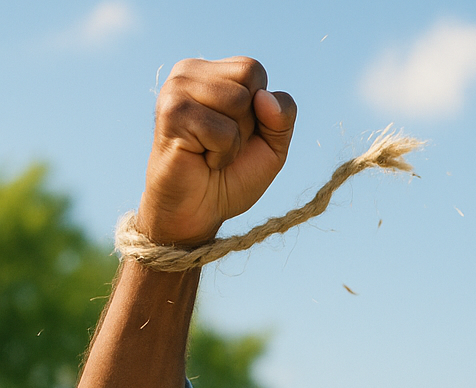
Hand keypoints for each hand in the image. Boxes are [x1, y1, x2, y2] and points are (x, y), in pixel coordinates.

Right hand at [138, 57, 296, 246]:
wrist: (199, 209)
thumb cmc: (232, 174)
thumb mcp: (273, 144)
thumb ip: (283, 115)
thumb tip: (264, 97)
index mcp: (210, 72)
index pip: (254, 69)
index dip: (261, 108)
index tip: (239, 131)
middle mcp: (188, 72)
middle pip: (248, 80)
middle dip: (249, 122)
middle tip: (222, 143)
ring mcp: (175, 90)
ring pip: (238, 101)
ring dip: (235, 139)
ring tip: (211, 150)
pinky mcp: (171, 114)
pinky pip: (224, 130)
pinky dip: (222, 153)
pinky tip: (201, 158)